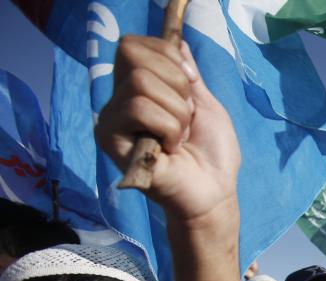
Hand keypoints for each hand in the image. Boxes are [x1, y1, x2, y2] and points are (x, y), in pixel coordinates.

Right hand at [95, 36, 240, 225]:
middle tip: (186, 119)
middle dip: (177, 85)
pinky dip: (168, 127)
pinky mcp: (110, 139)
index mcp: (138, 89)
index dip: (168, 58)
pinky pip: (139, 109)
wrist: (213, 193)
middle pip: (134, 56)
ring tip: (179, 138)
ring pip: (140, 83)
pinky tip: (170, 149)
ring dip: (176, 112)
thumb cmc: (212, 155)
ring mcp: (111, 120)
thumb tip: (177, 41)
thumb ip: (187, 74)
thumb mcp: (205, 104)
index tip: (190, 86)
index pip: (134, 45)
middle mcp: (119, 100)